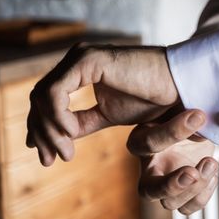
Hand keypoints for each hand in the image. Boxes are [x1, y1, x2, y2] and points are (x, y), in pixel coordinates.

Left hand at [27, 43, 179, 165]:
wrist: (180, 86)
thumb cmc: (153, 98)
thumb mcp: (110, 115)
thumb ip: (82, 121)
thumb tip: (58, 136)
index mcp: (81, 71)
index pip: (47, 100)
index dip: (40, 129)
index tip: (46, 157)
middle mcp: (78, 60)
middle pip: (39, 98)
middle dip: (40, 132)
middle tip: (49, 160)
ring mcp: (81, 57)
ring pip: (42, 96)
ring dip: (49, 129)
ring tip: (66, 152)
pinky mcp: (88, 60)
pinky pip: (56, 92)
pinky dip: (58, 117)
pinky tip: (70, 135)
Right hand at [127, 107, 217, 214]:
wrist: (197, 122)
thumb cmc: (184, 109)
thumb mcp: (182, 104)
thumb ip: (186, 108)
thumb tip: (202, 115)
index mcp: (141, 140)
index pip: (149, 142)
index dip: (173, 131)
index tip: (199, 116)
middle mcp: (149, 167)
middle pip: (148, 191)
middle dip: (173, 185)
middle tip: (193, 171)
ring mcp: (164, 183)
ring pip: (170, 203)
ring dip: (195, 188)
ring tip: (211, 163)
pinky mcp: (181, 193)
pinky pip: (188, 207)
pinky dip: (203, 195)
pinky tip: (212, 172)